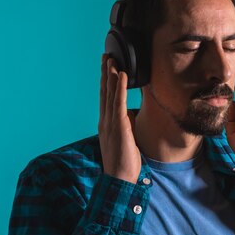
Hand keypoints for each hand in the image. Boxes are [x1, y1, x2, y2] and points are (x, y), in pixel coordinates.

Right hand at [98, 54, 140, 183]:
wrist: (119, 178)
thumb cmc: (124, 161)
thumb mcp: (124, 138)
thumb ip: (125, 124)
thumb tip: (130, 113)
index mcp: (106, 123)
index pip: (105, 97)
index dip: (106, 81)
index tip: (106, 67)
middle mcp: (105, 120)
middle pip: (105, 91)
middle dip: (105, 73)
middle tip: (106, 56)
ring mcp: (110, 122)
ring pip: (110, 93)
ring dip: (111, 75)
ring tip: (113, 60)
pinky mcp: (119, 125)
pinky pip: (119, 102)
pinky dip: (120, 87)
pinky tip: (122, 75)